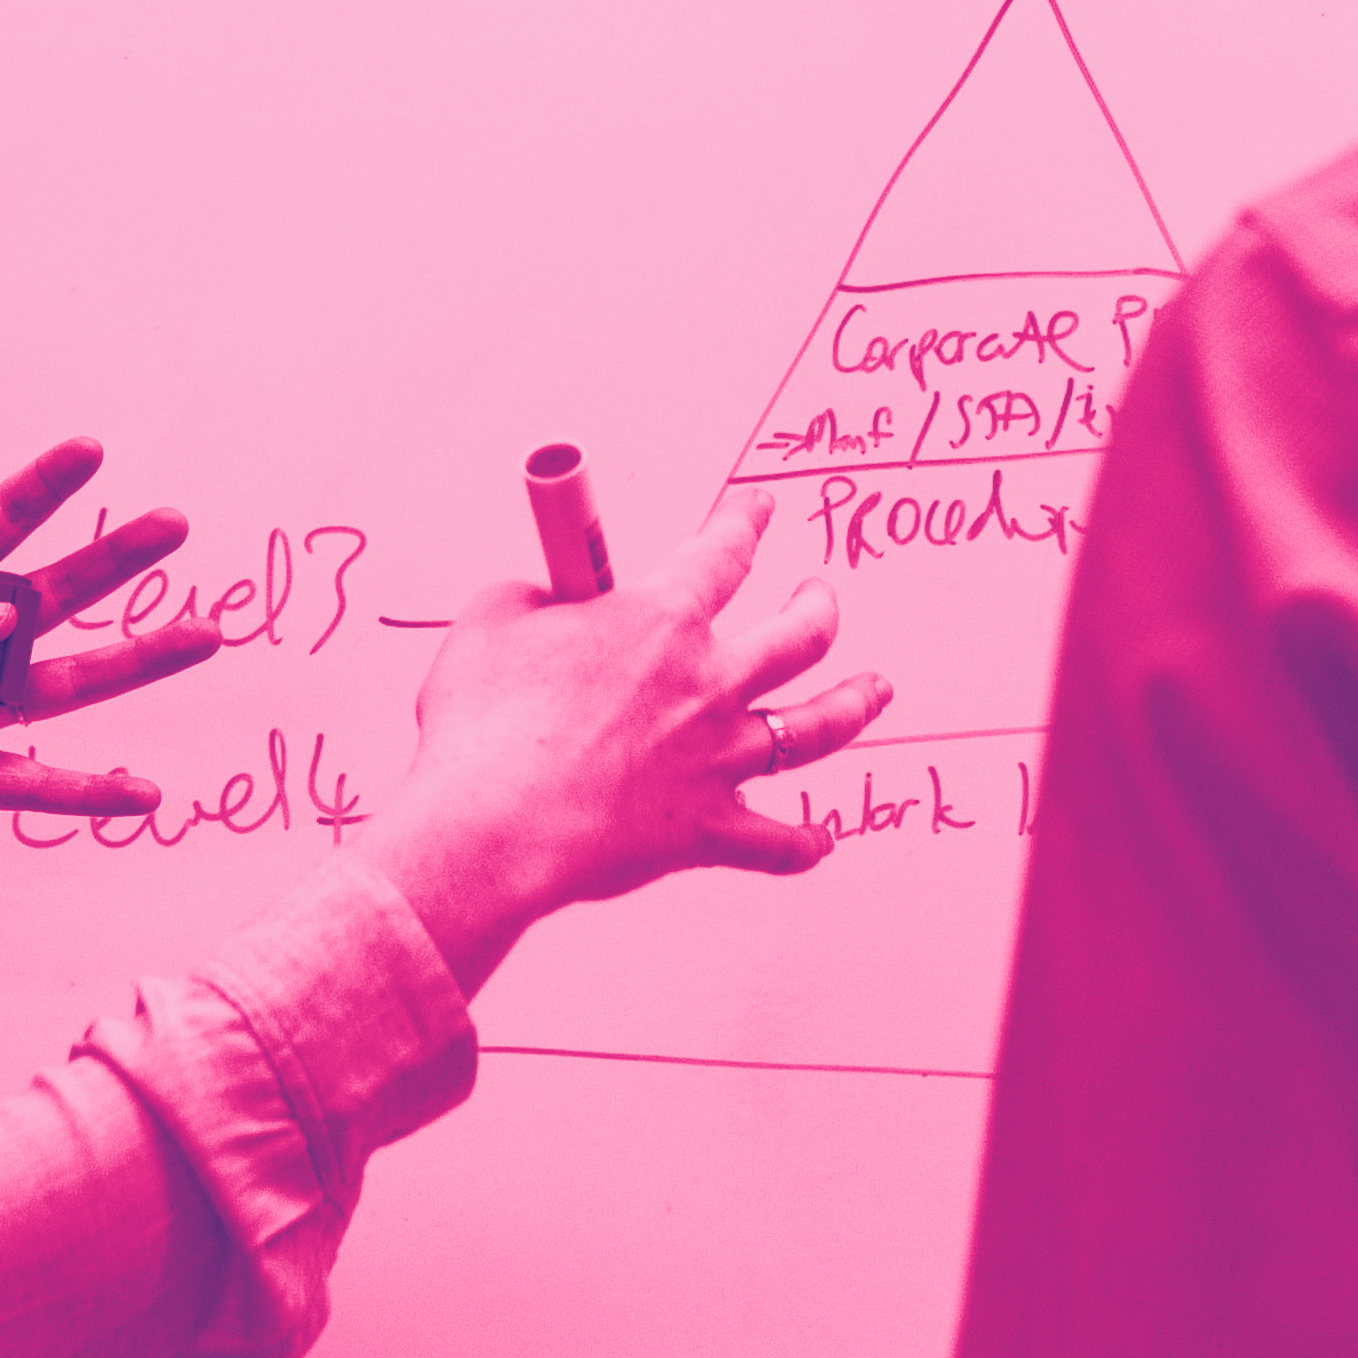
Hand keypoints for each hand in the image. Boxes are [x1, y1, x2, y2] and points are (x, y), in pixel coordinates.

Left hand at [0, 438, 222, 848]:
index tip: (91, 449)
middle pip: (51, 595)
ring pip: (67, 683)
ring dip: (136, 661)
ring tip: (202, 636)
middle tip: (174, 524)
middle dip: (114, 560)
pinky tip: (146, 793)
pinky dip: (90, 792)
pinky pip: (35, 784)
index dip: (40, 490)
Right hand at [360, 496, 889, 992]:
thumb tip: (545, 605)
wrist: (492, 824)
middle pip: (798, 635)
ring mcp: (714, 759)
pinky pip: (775, 843)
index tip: (759, 512)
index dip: (745, 524)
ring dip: (852, 705)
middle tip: (818, 599)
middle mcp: (705, 683)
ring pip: (813, 727)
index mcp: (659, 621)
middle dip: (818, 609)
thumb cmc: (483, 725)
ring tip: (874, 691)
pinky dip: (801, 844)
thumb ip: (532, 599)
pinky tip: (818, 842)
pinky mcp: (704, 831)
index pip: (722, 553)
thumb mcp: (490, 622)